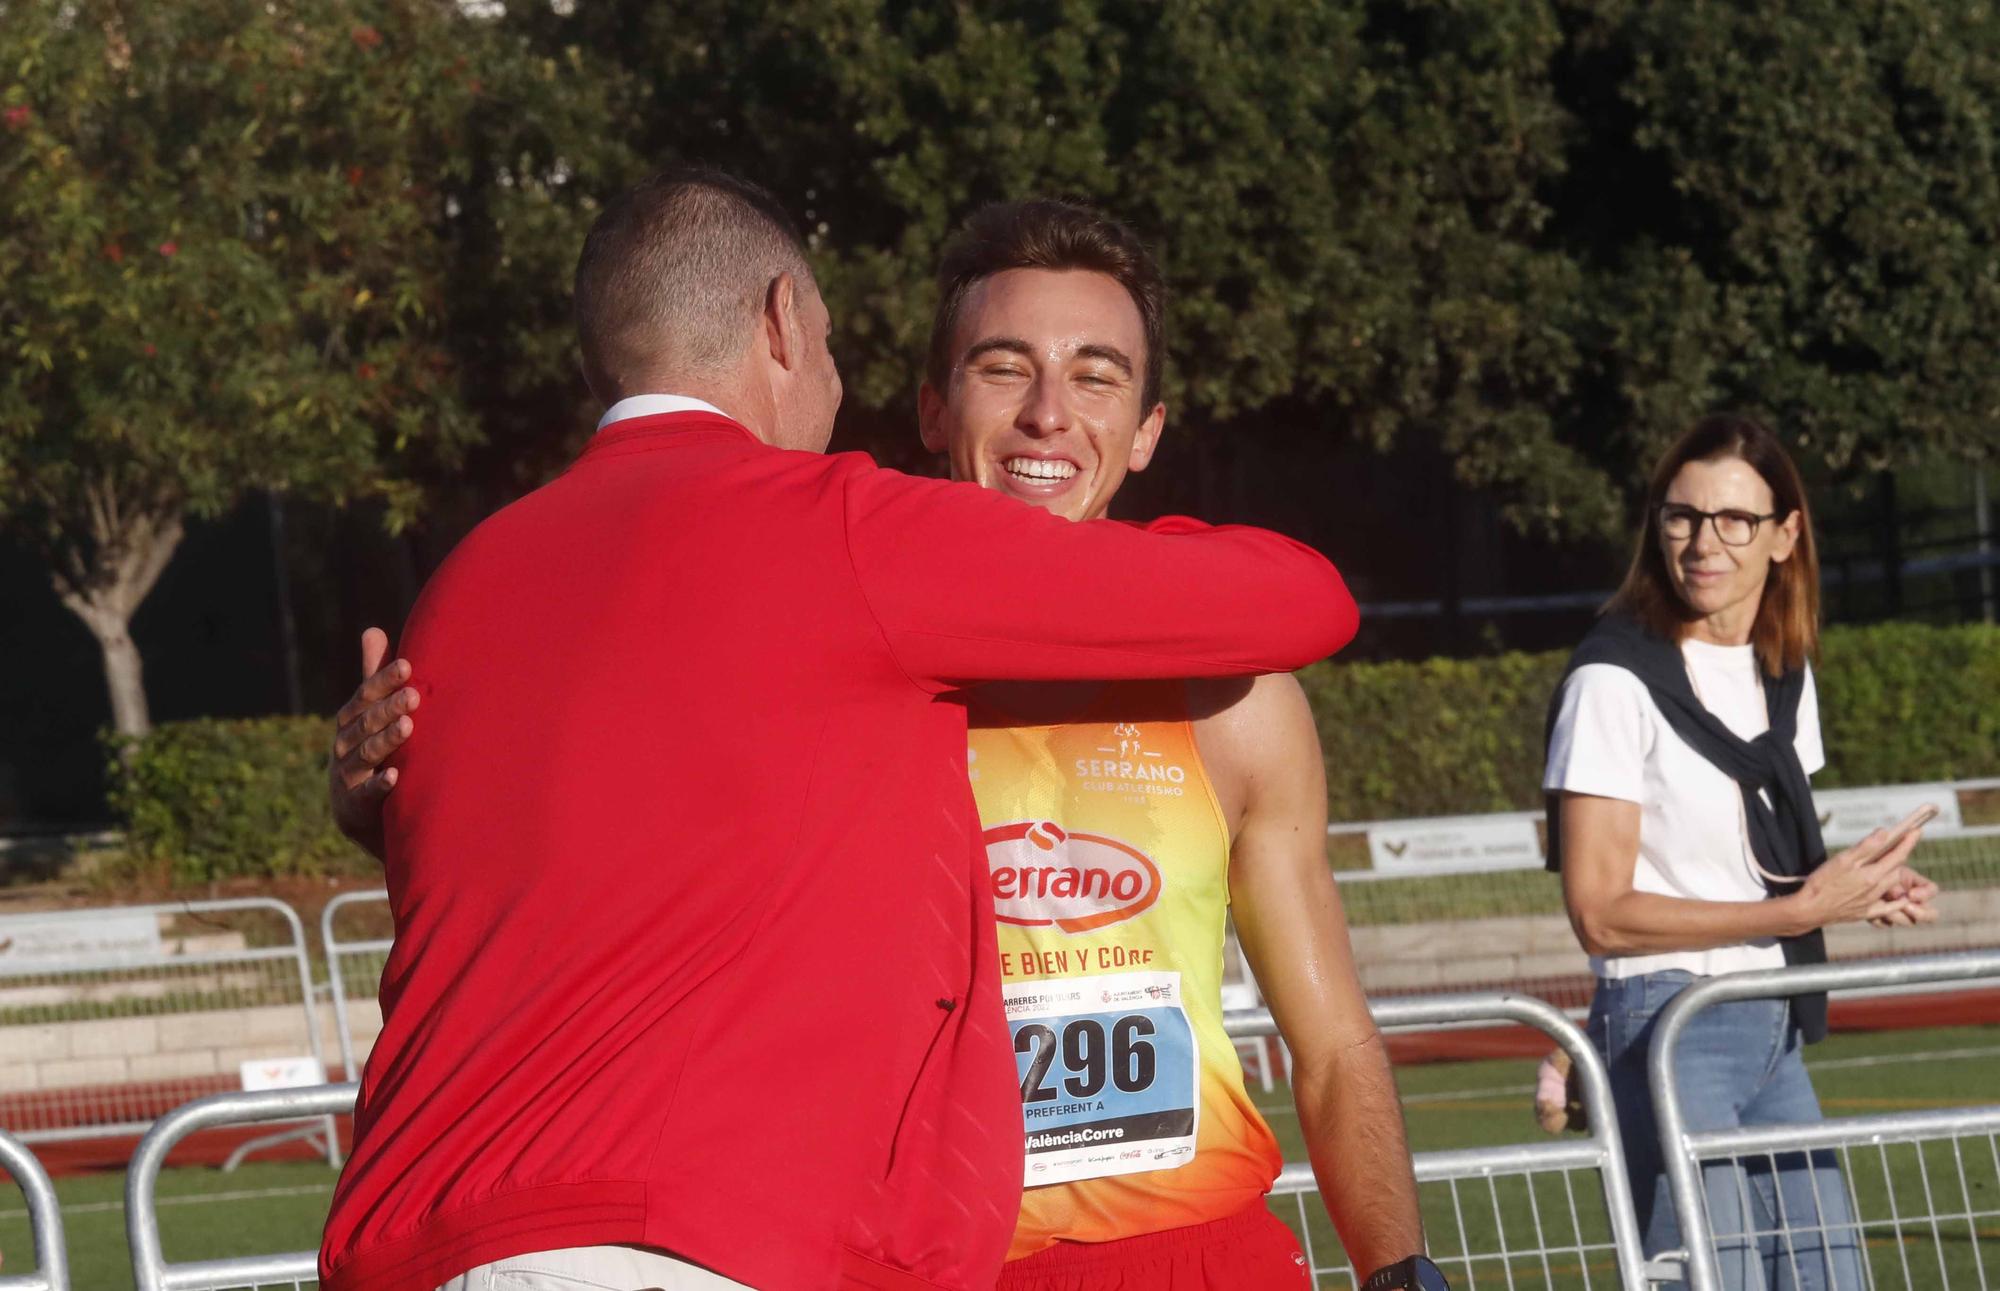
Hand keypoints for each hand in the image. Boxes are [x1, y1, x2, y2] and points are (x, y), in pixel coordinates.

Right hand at [329, 627, 416, 860]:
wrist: (361, 811)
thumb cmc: (371, 750)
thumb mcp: (370, 714)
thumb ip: (373, 676)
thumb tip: (373, 630)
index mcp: (351, 719)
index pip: (366, 695)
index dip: (384, 680)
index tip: (408, 666)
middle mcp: (344, 743)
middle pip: (367, 722)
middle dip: (389, 708)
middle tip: (414, 696)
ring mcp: (348, 773)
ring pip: (367, 753)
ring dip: (386, 740)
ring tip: (408, 727)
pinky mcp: (354, 804)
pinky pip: (367, 793)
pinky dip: (379, 785)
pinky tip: (395, 777)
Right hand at [1796, 826, 1923, 929]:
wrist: (1809, 909)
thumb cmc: (1822, 882)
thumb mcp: (1841, 860)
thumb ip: (1865, 847)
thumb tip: (1885, 833)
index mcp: (1871, 874)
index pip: (1897, 855)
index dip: (1907, 842)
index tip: (1916, 830)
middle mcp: (1876, 889)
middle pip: (1897, 870)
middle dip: (1900, 856)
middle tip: (1899, 845)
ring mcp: (1872, 903)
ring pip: (1893, 886)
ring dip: (1896, 873)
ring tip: (1892, 864)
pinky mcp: (1865, 913)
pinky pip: (1889, 908)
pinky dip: (1898, 902)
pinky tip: (1901, 898)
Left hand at [1870, 865, 1940, 927]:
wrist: (1853, 876)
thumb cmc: (1871, 865)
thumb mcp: (1885, 869)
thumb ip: (1897, 880)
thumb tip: (1904, 896)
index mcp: (1915, 884)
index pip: (1931, 890)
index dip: (1925, 894)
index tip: (1910, 894)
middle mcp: (1911, 900)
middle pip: (1930, 914)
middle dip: (1920, 913)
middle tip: (1905, 907)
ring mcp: (1899, 911)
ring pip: (1907, 921)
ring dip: (1896, 916)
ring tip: (1881, 907)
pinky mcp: (1883, 918)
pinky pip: (1886, 924)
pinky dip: (1879, 920)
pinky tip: (1870, 913)